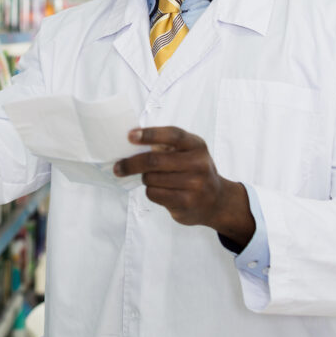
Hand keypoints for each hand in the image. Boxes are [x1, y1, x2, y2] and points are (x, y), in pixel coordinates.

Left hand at [113, 126, 254, 248]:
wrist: (217, 201)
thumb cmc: (193, 171)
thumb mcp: (187, 152)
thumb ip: (165, 145)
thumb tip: (131, 141)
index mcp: (196, 145)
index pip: (172, 135)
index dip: (150, 134)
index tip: (130, 136)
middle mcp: (198, 163)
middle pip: (154, 160)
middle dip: (131, 163)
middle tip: (118, 166)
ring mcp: (194, 185)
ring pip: (151, 178)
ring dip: (145, 178)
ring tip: (154, 179)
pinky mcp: (187, 202)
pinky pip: (154, 193)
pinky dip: (151, 191)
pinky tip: (161, 190)